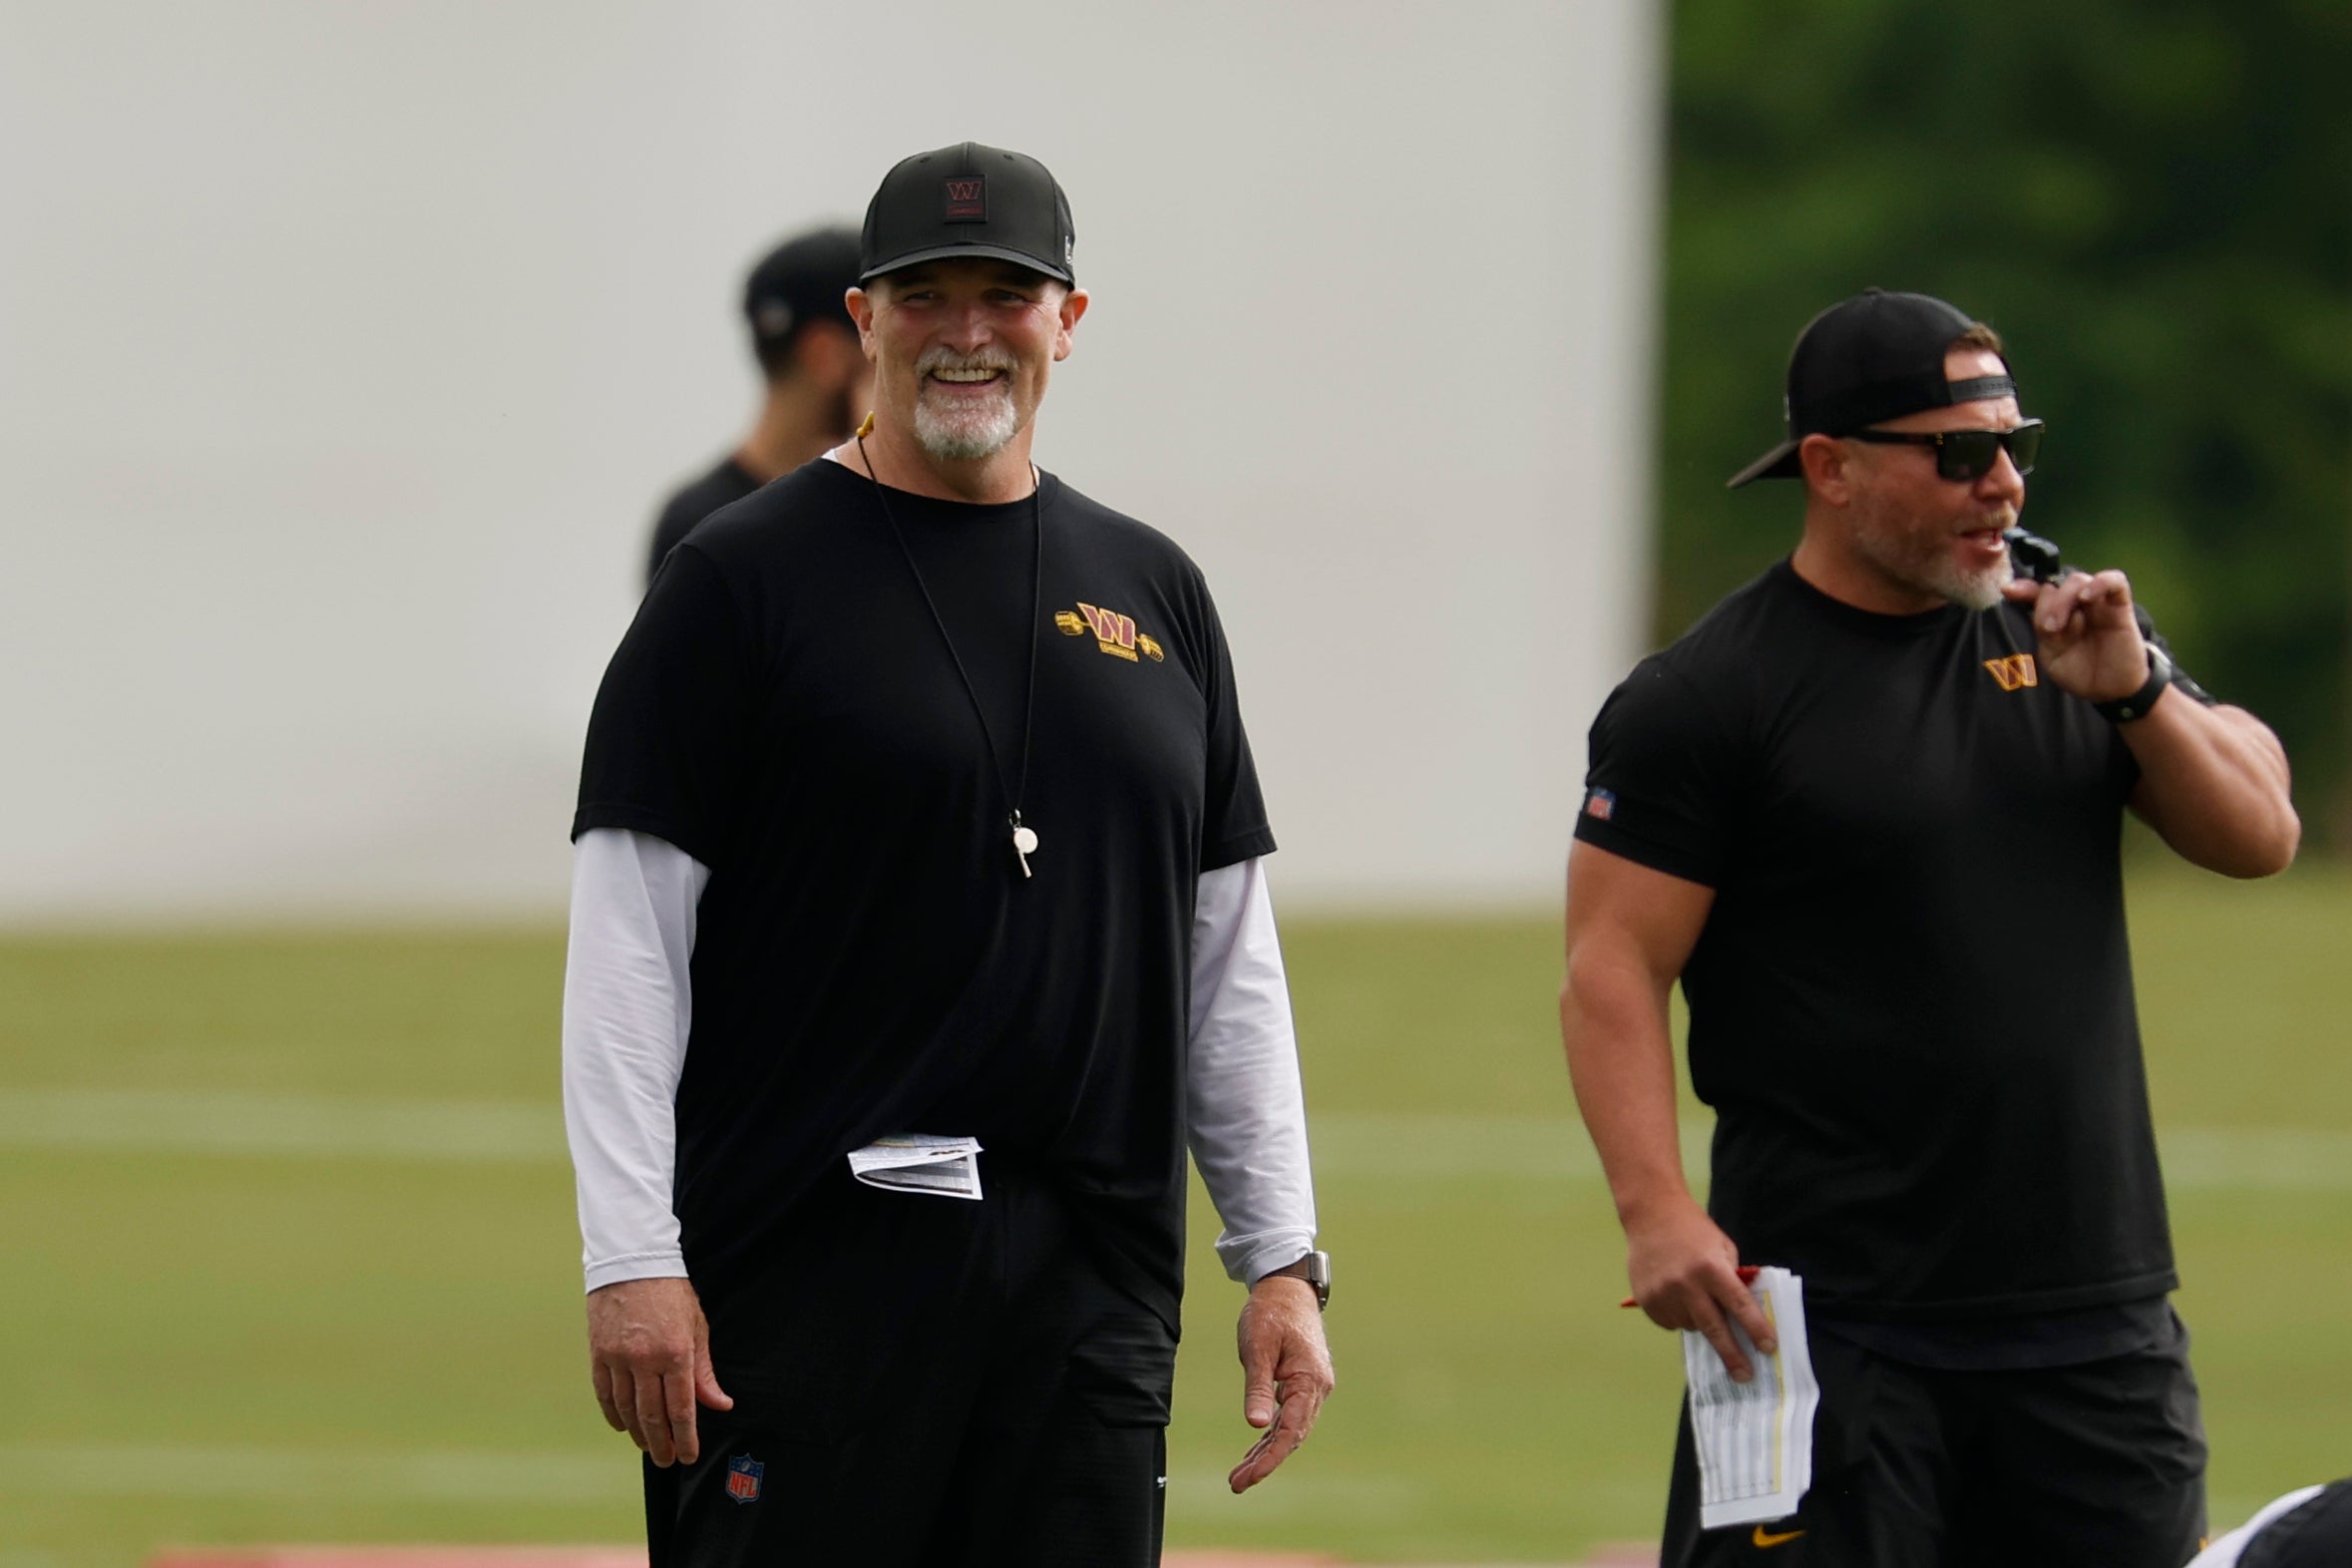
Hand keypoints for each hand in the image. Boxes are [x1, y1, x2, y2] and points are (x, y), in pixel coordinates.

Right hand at [586, 1276, 732, 1466]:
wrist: (633, 1262)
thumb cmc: (672, 1293)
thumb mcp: (697, 1327)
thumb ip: (705, 1371)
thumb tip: (720, 1404)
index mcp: (676, 1353)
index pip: (681, 1409)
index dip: (686, 1437)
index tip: (689, 1455)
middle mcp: (645, 1360)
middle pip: (652, 1416)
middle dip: (662, 1444)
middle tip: (669, 1461)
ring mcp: (618, 1358)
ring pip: (627, 1409)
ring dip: (638, 1433)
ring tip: (649, 1447)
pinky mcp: (598, 1354)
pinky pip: (604, 1394)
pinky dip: (613, 1414)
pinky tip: (623, 1425)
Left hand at [1228, 1275, 1334, 1492]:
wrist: (1287, 1288)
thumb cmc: (1270, 1313)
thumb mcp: (1259, 1348)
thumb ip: (1258, 1387)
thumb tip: (1256, 1425)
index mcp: (1310, 1380)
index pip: (1291, 1431)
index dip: (1270, 1459)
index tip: (1248, 1478)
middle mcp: (1316, 1389)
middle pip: (1292, 1436)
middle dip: (1265, 1462)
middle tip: (1236, 1484)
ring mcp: (1311, 1388)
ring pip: (1290, 1430)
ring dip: (1266, 1453)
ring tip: (1239, 1476)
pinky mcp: (1301, 1385)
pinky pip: (1287, 1417)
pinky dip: (1270, 1435)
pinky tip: (1254, 1451)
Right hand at [1624, 1196, 1774, 1381]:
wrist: (1651, 1214)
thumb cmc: (1694, 1229)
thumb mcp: (1722, 1247)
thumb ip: (1732, 1278)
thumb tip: (1741, 1313)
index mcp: (1711, 1268)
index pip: (1739, 1305)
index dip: (1756, 1329)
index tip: (1768, 1349)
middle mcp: (1687, 1284)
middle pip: (1715, 1329)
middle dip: (1733, 1355)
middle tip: (1745, 1376)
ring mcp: (1664, 1294)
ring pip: (1690, 1326)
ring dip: (1699, 1322)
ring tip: (1695, 1299)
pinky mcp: (1646, 1300)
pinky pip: (1669, 1322)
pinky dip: (1678, 1317)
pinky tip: (1676, 1297)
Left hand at [2002, 568, 2148, 702]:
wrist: (2110, 690)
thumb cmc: (2080, 672)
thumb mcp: (2053, 657)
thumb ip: (2045, 633)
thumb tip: (2046, 611)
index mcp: (2054, 615)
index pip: (2037, 593)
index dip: (2022, 588)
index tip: (2008, 590)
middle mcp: (2074, 605)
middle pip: (2056, 585)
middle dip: (2047, 604)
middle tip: (2049, 629)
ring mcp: (2097, 603)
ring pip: (2078, 580)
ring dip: (2065, 598)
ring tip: (2064, 625)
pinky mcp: (2121, 606)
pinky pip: (2115, 580)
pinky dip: (2099, 583)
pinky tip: (2087, 597)